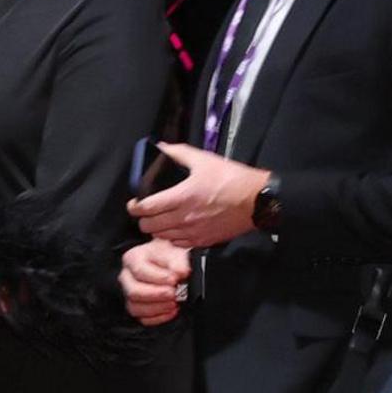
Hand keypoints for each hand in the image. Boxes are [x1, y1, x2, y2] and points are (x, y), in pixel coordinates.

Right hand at [121, 237, 193, 325]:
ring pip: (135, 307)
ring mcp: (130, 294)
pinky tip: (171, 310)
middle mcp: (127, 277)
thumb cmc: (170, 258)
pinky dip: (159, 317)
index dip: (158, 277)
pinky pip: (143, 319)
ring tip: (174, 302)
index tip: (174, 279)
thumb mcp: (176, 252)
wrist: (172, 268)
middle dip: (156, 294)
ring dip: (158, 307)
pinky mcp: (137, 308)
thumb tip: (181, 271)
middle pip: (133, 291)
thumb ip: (178, 261)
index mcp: (133, 258)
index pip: (139, 271)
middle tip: (174, 293)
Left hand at [128, 142, 266, 249]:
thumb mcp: (205, 161)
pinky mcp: (203, 241)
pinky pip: (178, 244)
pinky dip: (172, 238)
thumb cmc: (232, 179)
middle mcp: (184, 218)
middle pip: (149, 226)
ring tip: (161, 220)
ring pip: (162, 237)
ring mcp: (193, 232)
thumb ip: (180, 153)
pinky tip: (177, 229)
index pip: (146, 208)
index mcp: (181, 197)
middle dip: (143, 219)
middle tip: (147, 212)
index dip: (134, 207)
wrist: (257, 201)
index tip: (134, 204)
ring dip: (157, 229)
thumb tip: (162, 148)